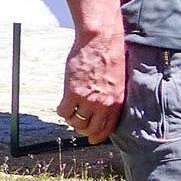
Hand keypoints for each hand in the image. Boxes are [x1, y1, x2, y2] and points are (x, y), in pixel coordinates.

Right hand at [58, 26, 125, 142]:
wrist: (100, 41)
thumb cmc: (111, 55)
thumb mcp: (118, 80)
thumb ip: (112, 95)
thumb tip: (104, 107)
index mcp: (117, 101)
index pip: (107, 128)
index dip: (98, 136)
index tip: (92, 139)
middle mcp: (103, 104)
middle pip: (90, 128)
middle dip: (83, 130)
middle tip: (78, 125)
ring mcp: (87, 99)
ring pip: (75, 122)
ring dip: (72, 120)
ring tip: (71, 111)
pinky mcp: (73, 92)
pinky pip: (64, 111)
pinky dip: (62, 111)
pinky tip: (63, 104)